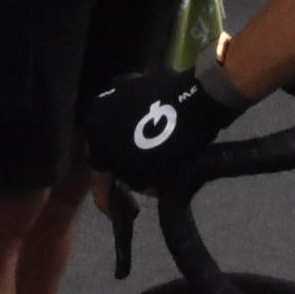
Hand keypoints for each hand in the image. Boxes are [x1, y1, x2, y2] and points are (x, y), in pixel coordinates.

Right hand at [84, 65, 243, 189]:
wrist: (199, 101)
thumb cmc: (172, 144)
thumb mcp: (151, 178)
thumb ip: (134, 183)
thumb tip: (134, 182)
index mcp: (94, 133)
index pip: (98, 175)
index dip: (107, 198)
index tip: (118, 213)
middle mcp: (97, 109)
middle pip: (104, 148)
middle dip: (117, 168)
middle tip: (131, 185)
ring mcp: (115, 90)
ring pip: (117, 128)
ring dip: (127, 146)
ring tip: (145, 162)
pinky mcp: (136, 80)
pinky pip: (131, 113)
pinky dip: (138, 127)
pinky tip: (153, 138)